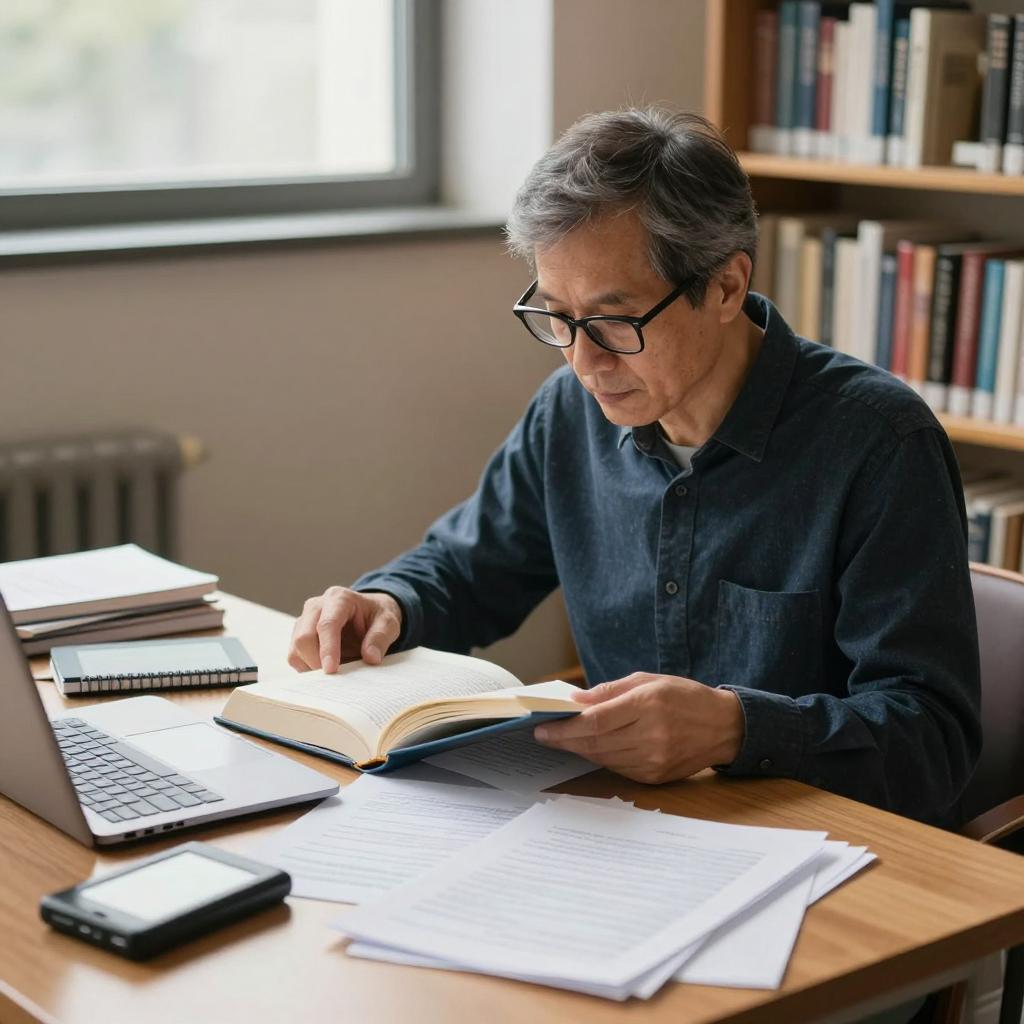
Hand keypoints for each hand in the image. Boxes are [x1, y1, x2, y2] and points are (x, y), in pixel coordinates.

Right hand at [288, 587, 402, 672]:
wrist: (368, 613)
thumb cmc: (376, 616)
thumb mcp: (388, 622)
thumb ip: (380, 637)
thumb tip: (371, 658)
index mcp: (338, 599)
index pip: (327, 624)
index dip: (328, 649)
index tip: (331, 670)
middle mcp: (316, 606)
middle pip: (303, 637)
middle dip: (316, 661)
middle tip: (335, 679)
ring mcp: (304, 621)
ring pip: (295, 649)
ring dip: (311, 667)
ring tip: (334, 674)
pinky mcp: (299, 636)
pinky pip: (295, 657)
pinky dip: (307, 669)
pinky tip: (326, 671)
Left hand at [533, 672, 744, 784]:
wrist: (724, 727)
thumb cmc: (684, 697)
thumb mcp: (649, 681)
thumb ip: (610, 691)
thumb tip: (576, 701)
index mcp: (648, 705)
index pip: (596, 721)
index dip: (564, 727)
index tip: (542, 727)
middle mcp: (651, 735)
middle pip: (595, 742)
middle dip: (564, 740)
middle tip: (543, 735)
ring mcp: (654, 760)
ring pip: (603, 758)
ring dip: (579, 749)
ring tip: (562, 739)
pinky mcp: (655, 776)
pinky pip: (617, 768)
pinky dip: (600, 757)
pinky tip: (590, 747)